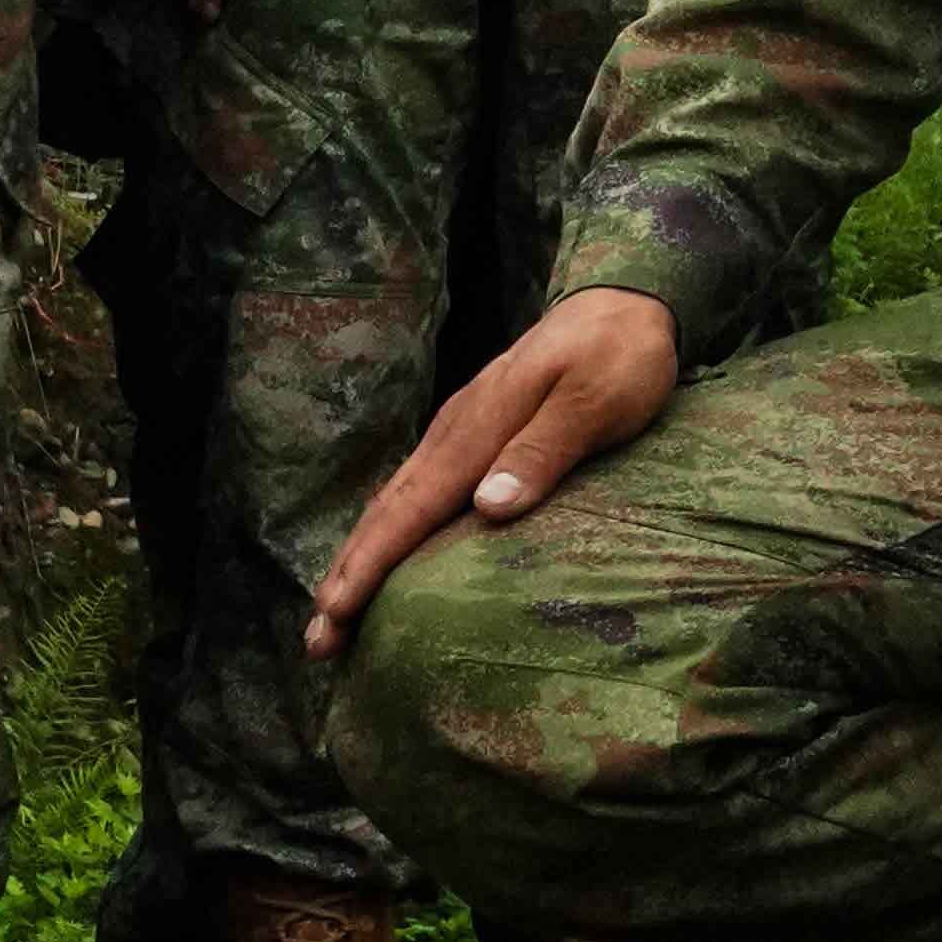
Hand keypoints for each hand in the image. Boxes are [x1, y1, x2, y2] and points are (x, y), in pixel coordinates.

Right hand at [309, 285, 681, 655]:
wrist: (623, 301)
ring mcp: (459, 433)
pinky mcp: (471, 436)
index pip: (413, 505)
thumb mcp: (596, 400)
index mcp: (478, 428)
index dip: (373, 560)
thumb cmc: (618, 357)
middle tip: (317, 639)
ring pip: (395, 503)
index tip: (337, 609)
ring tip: (332, 614)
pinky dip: (390, 532)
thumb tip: (488, 508)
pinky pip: (417, 493)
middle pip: (388, 510)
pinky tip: (382, 558)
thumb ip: (543, 451)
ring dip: (360, 558)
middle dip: (348, 574)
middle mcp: (454, 433)